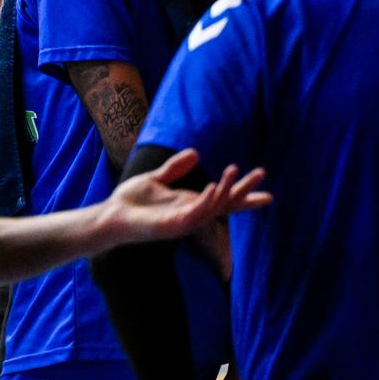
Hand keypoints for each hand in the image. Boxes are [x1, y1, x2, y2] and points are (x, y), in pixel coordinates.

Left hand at [99, 150, 268, 249]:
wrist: (110, 215)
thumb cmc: (131, 201)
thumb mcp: (156, 179)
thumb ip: (175, 168)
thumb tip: (196, 153)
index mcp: (190, 203)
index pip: (224, 200)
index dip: (244, 196)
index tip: (268, 195)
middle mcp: (192, 214)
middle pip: (226, 203)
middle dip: (245, 191)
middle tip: (262, 173)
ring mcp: (185, 222)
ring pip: (214, 206)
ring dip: (226, 189)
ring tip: (234, 170)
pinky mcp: (173, 226)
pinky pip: (196, 213)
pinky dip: (207, 201)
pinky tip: (214, 186)